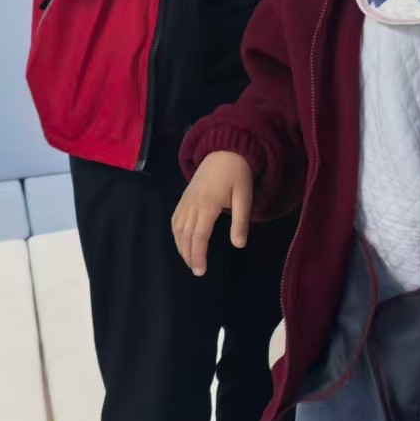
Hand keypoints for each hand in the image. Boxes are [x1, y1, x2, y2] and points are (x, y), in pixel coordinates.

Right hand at [172, 151, 253, 277]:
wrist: (224, 149)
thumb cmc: (237, 174)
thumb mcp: (244, 197)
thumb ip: (240, 221)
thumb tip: (239, 245)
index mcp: (208, 205)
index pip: (199, 236)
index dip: (198, 255)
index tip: (201, 271)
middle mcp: (192, 205)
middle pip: (185, 236)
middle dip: (189, 255)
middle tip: (197, 270)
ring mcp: (185, 200)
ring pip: (177, 229)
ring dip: (181, 247)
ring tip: (190, 260)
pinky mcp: (184, 197)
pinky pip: (175, 219)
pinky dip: (176, 234)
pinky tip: (182, 242)